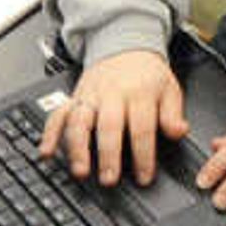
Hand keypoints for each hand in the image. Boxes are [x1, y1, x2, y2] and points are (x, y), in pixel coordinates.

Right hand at [42, 47, 187, 185]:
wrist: (125, 45)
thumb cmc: (147, 74)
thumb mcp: (169, 89)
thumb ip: (173, 113)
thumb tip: (179, 131)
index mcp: (139, 93)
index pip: (142, 127)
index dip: (143, 155)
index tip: (144, 177)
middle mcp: (112, 94)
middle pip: (109, 125)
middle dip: (108, 154)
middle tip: (109, 179)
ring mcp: (90, 95)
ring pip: (80, 120)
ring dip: (77, 146)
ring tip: (80, 170)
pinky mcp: (74, 97)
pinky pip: (58, 113)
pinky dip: (50, 133)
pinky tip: (47, 151)